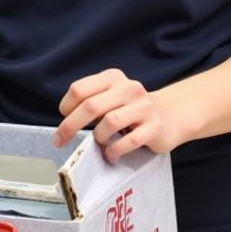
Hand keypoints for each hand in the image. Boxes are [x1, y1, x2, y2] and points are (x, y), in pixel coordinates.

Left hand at [54, 69, 184, 160]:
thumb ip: (92, 102)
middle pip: (91, 106)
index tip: (63, 119)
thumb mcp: (111, 96)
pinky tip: (111, 154)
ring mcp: (144, 107)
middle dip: (71, 126)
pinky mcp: (155, 127)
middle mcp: (128, 88)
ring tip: (99, 143)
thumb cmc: (131, 109)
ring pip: (110, 122)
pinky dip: (115, 150)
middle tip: (60, 141)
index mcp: (113, 78)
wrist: (170, 115)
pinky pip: (129, 141)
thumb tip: (65, 124)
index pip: (79, 89)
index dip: (66, 107)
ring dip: (98, 137)